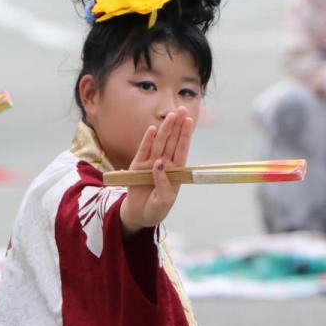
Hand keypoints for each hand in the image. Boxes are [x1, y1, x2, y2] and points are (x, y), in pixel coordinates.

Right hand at [119, 106, 194, 235]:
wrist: (139, 216)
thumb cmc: (155, 209)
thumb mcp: (164, 201)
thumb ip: (163, 183)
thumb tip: (159, 164)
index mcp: (175, 171)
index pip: (182, 150)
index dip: (185, 135)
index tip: (189, 121)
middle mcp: (164, 164)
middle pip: (172, 142)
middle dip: (177, 126)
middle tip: (182, 109)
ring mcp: (150, 164)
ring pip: (159, 144)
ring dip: (165, 130)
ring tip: (170, 116)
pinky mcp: (137, 167)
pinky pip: (142, 152)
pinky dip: (147, 141)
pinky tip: (152, 129)